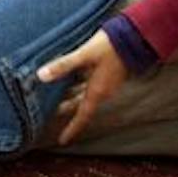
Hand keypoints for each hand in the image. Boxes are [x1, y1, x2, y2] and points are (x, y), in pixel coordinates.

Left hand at [37, 30, 127, 144]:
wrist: (135, 36)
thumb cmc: (111, 46)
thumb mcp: (84, 55)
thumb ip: (63, 65)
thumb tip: (41, 76)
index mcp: (98, 92)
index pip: (82, 116)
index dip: (72, 129)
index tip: (62, 140)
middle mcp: (103, 91)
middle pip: (81, 106)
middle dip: (67, 109)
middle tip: (50, 111)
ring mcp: (107, 83)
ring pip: (85, 95)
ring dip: (71, 96)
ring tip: (55, 94)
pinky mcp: (108, 73)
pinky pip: (90, 85)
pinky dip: (78, 85)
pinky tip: (71, 77)